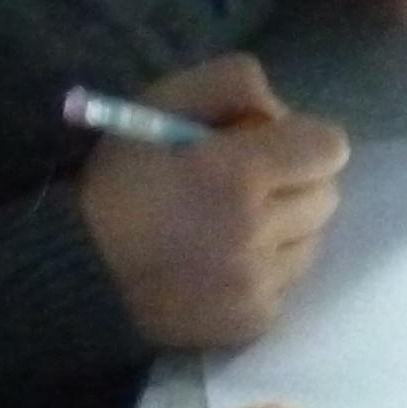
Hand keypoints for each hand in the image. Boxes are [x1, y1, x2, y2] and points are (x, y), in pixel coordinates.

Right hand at [73, 53, 350, 349]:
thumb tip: (281, 113)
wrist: (77, 273)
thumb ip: (232, 84)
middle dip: (296, 183)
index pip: (329, 148)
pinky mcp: (252, 322)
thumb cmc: (119, 182)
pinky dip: (265, 272)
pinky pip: (287, 285)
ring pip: (312, 243)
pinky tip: (221, 265)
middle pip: (326, 196)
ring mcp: (257, 285)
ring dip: (286, 229)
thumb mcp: (161, 102)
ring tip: (231, 227)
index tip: (271, 148)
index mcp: (237, 174)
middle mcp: (256, 233)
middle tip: (248, 186)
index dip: (303, 142)